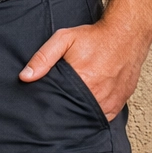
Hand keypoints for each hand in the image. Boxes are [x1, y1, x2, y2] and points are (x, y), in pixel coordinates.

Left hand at [19, 19, 151, 119]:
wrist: (126, 35)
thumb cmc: (95, 37)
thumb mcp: (64, 39)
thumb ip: (43, 58)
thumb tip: (25, 76)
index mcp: (83, 81)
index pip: (60, 104)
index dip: (51, 106)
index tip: (45, 105)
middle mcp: (98, 95)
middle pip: (74, 112)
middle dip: (64, 110)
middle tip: (57, 104)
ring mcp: (111, 101)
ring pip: (89, 117)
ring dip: (80, 113)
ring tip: (71, 105)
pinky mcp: (120, 102)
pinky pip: (105, 116)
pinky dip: (95, 113)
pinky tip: (87, 106)